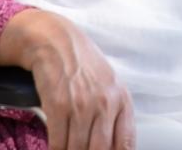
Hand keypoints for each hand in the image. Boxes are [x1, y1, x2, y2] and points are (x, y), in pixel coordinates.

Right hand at [13, 11, 134, 149]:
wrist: (57, 41)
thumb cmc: (83, 64)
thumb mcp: (109, 85)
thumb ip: (115, 115)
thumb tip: (115, 146)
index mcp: (122, 100)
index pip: (126, 144)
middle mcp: (105, 103)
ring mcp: (82, 105)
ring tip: (68, 148)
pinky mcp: (59, 105)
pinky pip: (58, 143)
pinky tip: (56, 148)